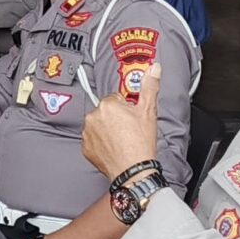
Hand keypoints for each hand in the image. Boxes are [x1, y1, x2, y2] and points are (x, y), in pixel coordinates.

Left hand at [81, 63, 162, 181]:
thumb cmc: (141, 143)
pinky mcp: (85, 147)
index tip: (131, 119)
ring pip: (98, 124)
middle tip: (128, 130)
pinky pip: (92, 139)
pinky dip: (100, 142)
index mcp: (108, 104)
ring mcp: (87, 133)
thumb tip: (154, 68)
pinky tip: (113, 147)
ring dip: (106, 129)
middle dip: (115, 118)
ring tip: (121, 139)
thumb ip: (150, 86)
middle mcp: (93, 116)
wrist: (133, 170)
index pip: (115, 99)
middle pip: (105, 111)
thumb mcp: (149, 111)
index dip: (126, 108)